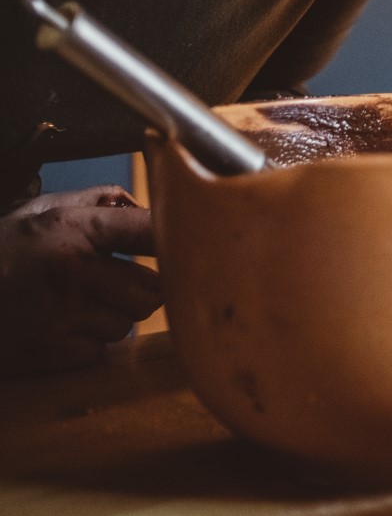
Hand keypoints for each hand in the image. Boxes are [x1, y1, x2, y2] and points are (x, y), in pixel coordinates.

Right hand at [0, 186, 161, 375]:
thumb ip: (93, 201)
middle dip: (141, 290)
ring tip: (76, 305)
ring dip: (111, 317)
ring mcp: (61, 315)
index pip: (148, 231)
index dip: (176, 239)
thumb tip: (139, 201)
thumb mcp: (36, 211)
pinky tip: (58, 328)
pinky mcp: (48, 352)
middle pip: (151, 291)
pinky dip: (86, 345)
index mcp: (72, 230)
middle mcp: (72, 271)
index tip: (195, 242)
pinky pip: (97, 352)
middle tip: (115, 284)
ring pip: (127, 323)